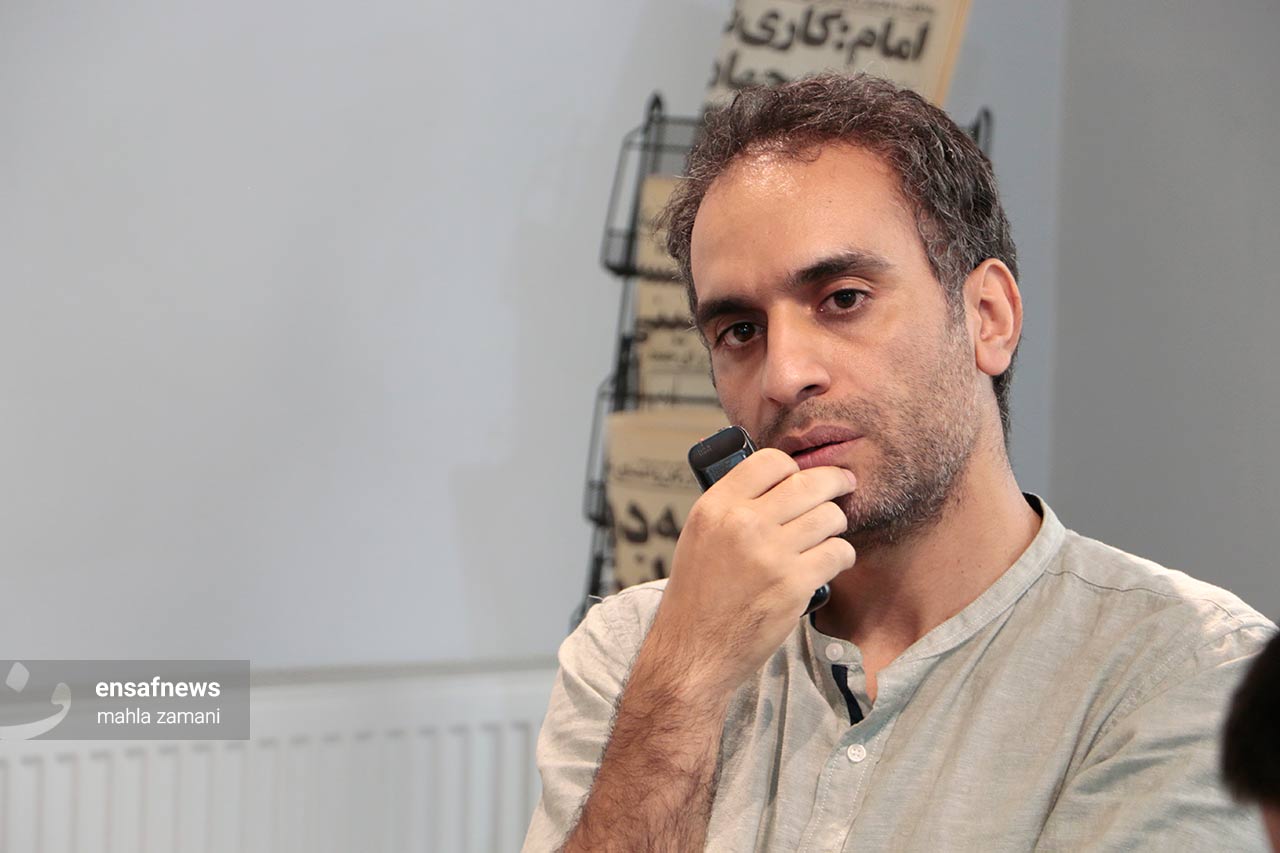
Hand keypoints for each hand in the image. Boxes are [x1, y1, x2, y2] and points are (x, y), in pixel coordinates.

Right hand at [649, 449, 856, 701]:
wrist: (693, 651)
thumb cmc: (697, 597)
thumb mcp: (699, 536)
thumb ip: (733, 507)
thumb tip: (779, 484)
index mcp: (715, 507)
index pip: (770, 462)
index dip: (794, 468)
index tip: (804, 476)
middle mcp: (742, 523)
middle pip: (809, 483)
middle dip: (834, 482)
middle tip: (843, 485)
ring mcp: (770, 554)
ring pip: (830, 516)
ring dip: (836, 524)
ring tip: (828, 534)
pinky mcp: (794, 584)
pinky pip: (838, 552)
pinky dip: (841, 556)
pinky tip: (832, 561)